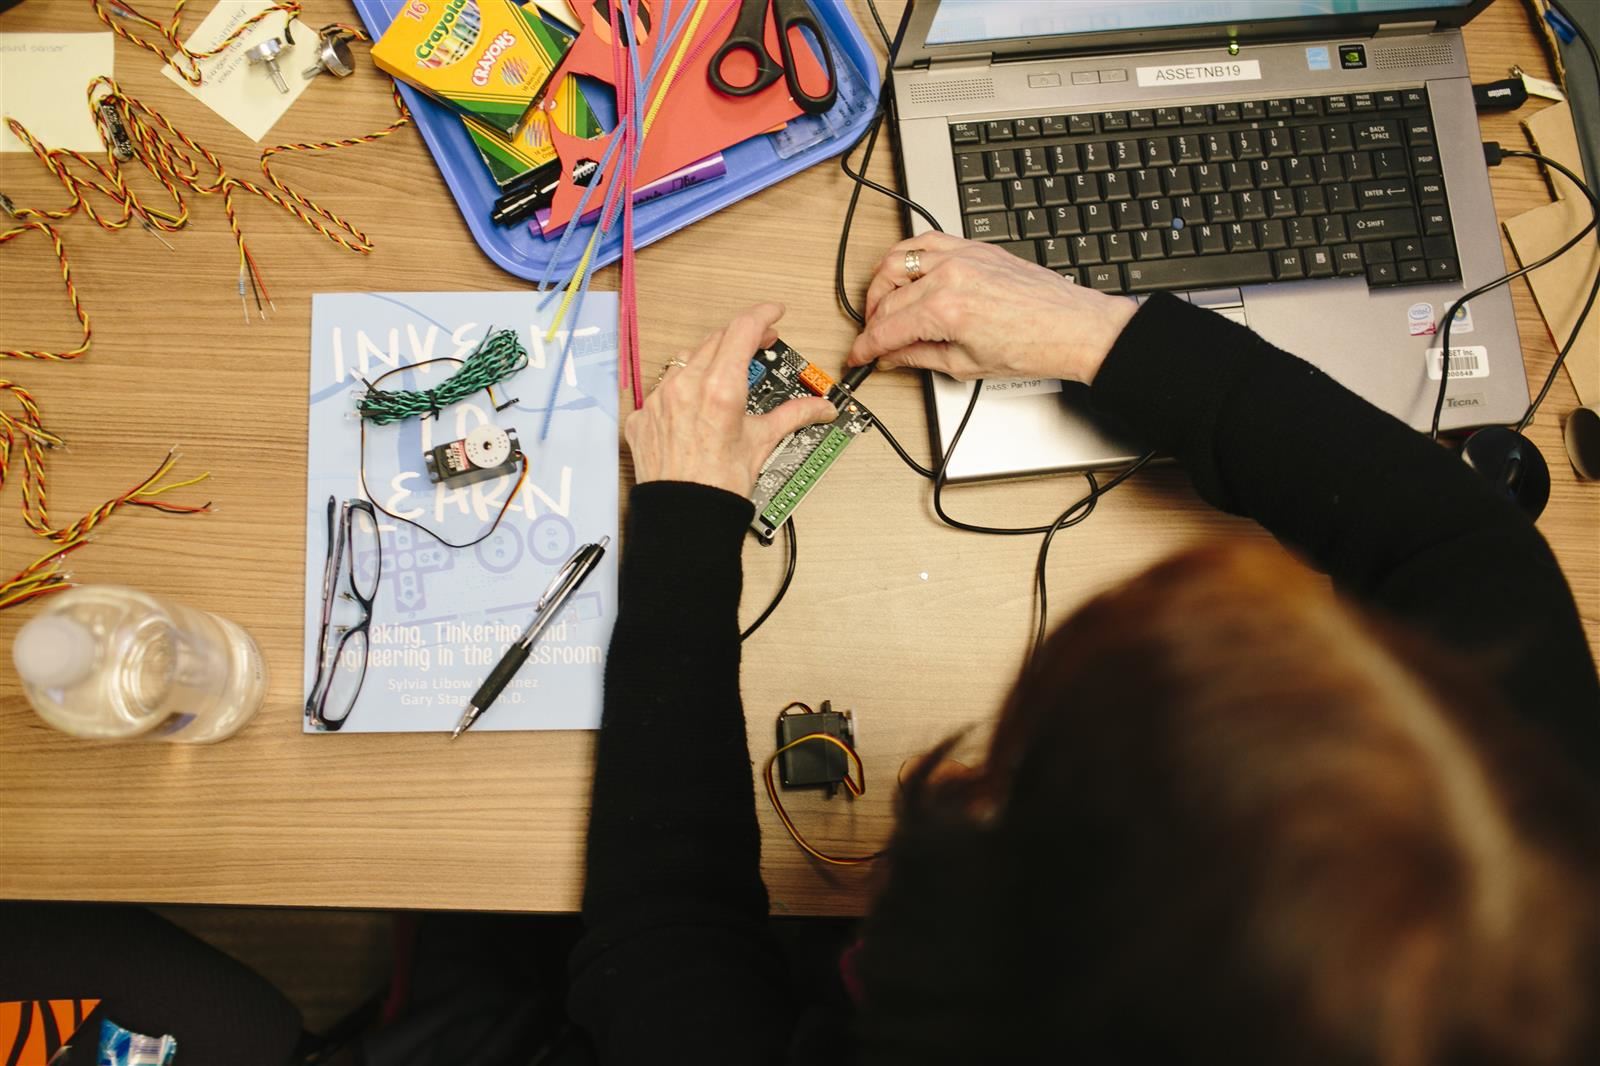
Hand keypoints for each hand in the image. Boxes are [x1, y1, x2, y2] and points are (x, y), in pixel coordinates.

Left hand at [626, 304, 837, 497]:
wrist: (683, 518)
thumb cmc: (720, 486)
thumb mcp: (762, 443)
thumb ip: (793, 416)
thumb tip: (821, 407)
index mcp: (720, 388)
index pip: (743, 330)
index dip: (762, 316)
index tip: (774, 315)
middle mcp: (686, 386)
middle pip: (716, 340)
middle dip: (741, 338)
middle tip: (761, 345)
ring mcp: (659, 400)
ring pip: (686, 361)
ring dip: (709, 359)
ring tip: (726, 374)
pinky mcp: (641, 417)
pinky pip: (662, 390)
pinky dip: (682, 390)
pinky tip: (694, 407)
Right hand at [847, 232, 1138, 384]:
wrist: (1072, 327)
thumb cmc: (1033, 347)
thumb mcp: (966, 365)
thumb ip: (920, 357)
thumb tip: (892, 357)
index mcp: (946, 310)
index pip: (887, 328)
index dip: (866, 347)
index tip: (857, 356)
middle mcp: (950, 275)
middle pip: (888, 297)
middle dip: (872, 321)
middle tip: (873, 339)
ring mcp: (962, 255)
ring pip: (897, 260)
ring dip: (881, 284)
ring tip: (883, 306)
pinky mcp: (974, 247)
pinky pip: (926, 241)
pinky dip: (907, 256)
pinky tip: (905, 273)